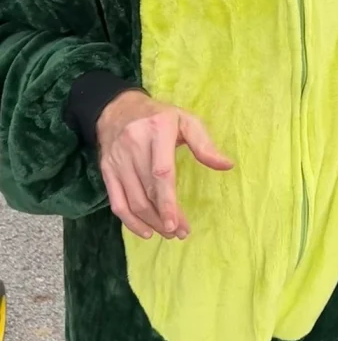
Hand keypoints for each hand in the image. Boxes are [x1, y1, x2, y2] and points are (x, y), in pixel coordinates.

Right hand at [97, 90, 232, 240]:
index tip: (178, 223)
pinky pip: (117, 202)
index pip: (161, 172)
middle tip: (180, 233)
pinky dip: (130, 222)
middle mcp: (134, 144)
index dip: (168, 201)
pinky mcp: (107, 170)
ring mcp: (117, 159)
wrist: (118, 108)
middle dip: (164, 217)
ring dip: (151, 222)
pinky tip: (146, 231)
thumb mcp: (185, 120)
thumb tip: (227, 165)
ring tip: (169, 233)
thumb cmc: (159, 116)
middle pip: (148, 191)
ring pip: (133, 201)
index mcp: (158, 129)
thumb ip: (205, 144)